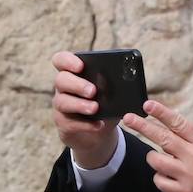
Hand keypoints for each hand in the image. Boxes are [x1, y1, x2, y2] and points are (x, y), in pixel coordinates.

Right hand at [51, 51, 119, 168]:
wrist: (98, 131)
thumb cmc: (105, 104)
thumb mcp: (112, 93)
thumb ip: (116, 85)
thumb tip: (131, 80)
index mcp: (74, 74)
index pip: (61, 60)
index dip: (67, 61)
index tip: (81, 66)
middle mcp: (64, 87)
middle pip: (61, 80)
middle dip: (77, 84)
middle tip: (93, 91)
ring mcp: (61, 105)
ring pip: (62, 102)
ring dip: (80, 105)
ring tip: (95, 108)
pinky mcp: (64, 123)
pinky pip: (70, 123)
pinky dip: (85, 124)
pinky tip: (98, 124)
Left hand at [121, 100, 192, 191]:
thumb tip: (172, 132)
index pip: (179, 123)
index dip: (161, 113)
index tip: (147, 105)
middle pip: (162, 137)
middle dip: (142, 126)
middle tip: (128, 118)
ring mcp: (189, 175)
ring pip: (156, 160)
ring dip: (155, 157)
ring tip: (161, 159)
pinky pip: (159, 180)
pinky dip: (161, 177)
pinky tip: (170, 177)